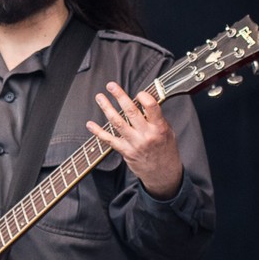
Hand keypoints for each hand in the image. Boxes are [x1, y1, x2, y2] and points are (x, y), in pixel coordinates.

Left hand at [88, 80, 182, 199]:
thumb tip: (143, 103)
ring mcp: (134, 143)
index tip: (138, 92)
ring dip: (107, 108)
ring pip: (117, 122)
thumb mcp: (168, 132)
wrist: (163, 174)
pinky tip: (90, 124)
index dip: (144, 97)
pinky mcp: (125, 151)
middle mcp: (146, 135)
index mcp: (159, 128)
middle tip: (111, 86)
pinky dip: (98, 132)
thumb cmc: (165, 150)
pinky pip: (109, 140)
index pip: (152, 108)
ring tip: (100, 97)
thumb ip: (156, 118)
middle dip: (120, 96)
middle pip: (131, 112)